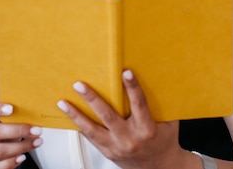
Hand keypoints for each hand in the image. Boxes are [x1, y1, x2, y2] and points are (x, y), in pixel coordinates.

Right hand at [0, 102, 42, 168]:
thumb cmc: (1, 132)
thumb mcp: (3, 121)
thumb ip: (12, 115)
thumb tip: (34, 109)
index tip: (12, 108)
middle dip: (19, 130)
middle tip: (37, 130)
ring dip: (21, 147)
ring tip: (37, 142)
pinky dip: (11, 162)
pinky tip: (22, 157)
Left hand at [57, 70, 189, 168]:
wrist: (161, 167)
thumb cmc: (164, 141)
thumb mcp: (168, 122)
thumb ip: (159, 103)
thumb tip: (154, 78)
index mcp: (146, 129)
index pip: (139, 104)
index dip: (132, 87)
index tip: (125, 72)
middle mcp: (129, 138)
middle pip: (107, 115)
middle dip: (92, 98)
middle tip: (80, 85)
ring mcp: (117, 147)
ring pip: (92, 129)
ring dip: (76, 115)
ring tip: (63, 102)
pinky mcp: (108, 152)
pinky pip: (91, 139)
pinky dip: (80, 127)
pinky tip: (70, 116)